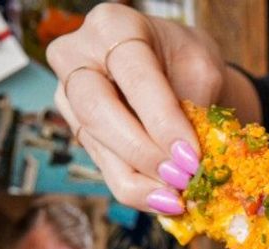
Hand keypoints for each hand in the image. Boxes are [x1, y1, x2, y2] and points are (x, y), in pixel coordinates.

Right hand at [45, 5, 251, 213]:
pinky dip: (136, 189)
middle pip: (97, 112)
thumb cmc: (182, 59)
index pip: (132, 75)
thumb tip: (191, 162)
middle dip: (142, 152)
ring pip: (97, 147)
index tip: (190, 155)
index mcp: (112, 26)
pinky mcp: (78, 132)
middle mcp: (77, 59)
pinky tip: (163, 201)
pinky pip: (103, 168)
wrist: (168, 68)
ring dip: (140, 180)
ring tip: (177, 197)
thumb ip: (193, 105)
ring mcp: (69, 98)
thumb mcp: (199, 66)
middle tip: (181, 177)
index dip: (161, 119)